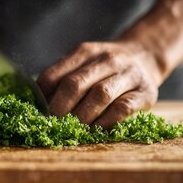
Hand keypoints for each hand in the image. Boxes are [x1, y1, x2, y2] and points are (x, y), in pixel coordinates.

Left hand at [37, 41, 162, 128]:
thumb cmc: (105, 68)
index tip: (36, 113)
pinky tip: (96, 130)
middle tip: (52, 125)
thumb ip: (62, 78)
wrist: (146, 56)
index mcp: (85, 51)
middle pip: (75, 84)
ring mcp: (128, 74)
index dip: (42, 97)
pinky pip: (122, 108)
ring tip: (73, 130)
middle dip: (59, 109)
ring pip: (99, 95)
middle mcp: (107, 59)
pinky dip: (105, 122)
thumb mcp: (83, 63)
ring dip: (82, 117)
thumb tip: (36, 104)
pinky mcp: (146, 92)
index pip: (54, 74)